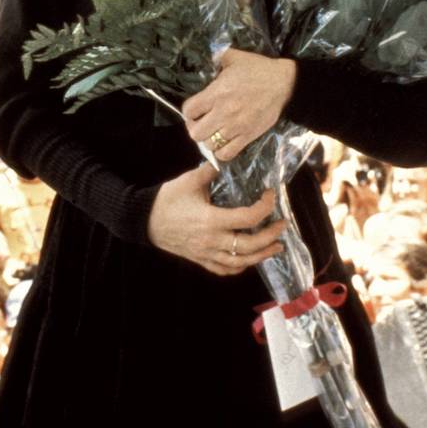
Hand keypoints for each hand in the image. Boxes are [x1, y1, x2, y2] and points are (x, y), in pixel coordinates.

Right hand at [147, 163, 285, 275]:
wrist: (143, 220)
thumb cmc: (167, 200)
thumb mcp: (189, 181)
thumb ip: (211, 170)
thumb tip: (228, 157)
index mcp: (211, 220)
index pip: (247, 219)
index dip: (264, 207)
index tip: (270, 195)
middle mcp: (212, 241)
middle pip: (249, 245)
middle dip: (270, 235)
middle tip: (282, 225)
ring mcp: (206, 253)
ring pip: (240, 262)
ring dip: (261, 255)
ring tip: (276, 247)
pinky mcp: (200, 260)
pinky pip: (225, 269)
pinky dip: (240, 266)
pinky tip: (249, 259)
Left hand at [181, 50, 295, 161]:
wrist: (284, 83)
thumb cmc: (258, 69)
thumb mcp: (234, 56)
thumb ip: (217, 56)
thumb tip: (208, 57)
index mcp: (216, 93)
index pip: (189, 111)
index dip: (189, 112)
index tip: (195, 110)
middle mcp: (223, 113)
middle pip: (195, 133)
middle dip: (195, 128)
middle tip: (202, 123)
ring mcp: (236, 127)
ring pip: (210, 145)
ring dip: (209, 140)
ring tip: (214, 132)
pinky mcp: (248, 136)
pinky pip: (227, 154)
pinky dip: (222, 151)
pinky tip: (224, 142)